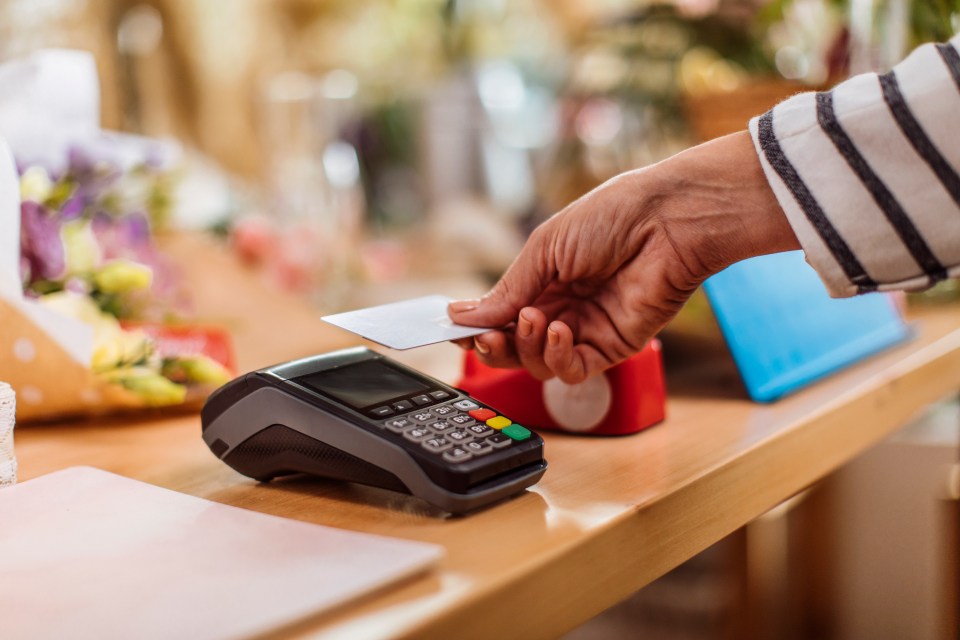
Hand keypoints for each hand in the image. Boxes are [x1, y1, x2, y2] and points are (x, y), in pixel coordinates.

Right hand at [448, 131, 798, 382]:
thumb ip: (508, 289)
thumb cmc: (611, 218)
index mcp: (543, 280)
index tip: (453, 329)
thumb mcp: (545, 248)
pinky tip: (560, 332)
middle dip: (493, 345)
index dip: (476, 326)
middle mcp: (562, 308)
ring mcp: (586, 330)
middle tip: (483, 336)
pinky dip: (558, 359)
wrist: (667, 221)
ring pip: (538, 364)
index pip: (500, 316)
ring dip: (527, 346)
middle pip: (514, 347)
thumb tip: (463, 315)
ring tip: (536, 317)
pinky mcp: (613, 347)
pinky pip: (573, 371)